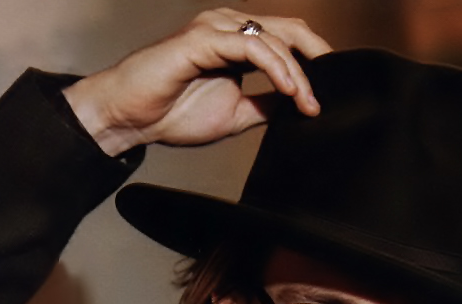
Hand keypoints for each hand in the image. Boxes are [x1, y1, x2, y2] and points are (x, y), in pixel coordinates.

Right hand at [64, 9, 330, 155]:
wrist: (132, 118)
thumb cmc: (173, 113)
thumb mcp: (237, 114)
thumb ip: (266, 106)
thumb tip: (298, 109)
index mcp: (238, 43)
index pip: (287, 40)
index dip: (314, 62)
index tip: (328, 95)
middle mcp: (229, 28)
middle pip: (289, 31)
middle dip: (316, 61)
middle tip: (328, 94)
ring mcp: (216, 28)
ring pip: (273, 40)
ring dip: (297, 73)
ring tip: (307, 103)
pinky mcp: (203, 38)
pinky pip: (251, 47)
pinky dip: (275, 68)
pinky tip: (289, 91)